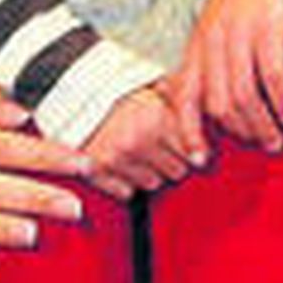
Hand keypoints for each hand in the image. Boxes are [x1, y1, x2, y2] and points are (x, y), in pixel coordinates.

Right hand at [82, 84, 199, 200]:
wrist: (73, 90)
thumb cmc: (115, 91)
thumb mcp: (153, 89)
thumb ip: (181, 104)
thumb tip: (209, 121)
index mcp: (157, 117)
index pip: (195, 153)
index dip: (192, 148)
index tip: (190, 146)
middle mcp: (140, 139)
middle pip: (177, 172)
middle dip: (171, 159)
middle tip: (157, 143)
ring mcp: (118, 158)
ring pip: (154, 183)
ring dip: (149, 171)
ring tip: (138, 149)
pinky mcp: (98, 172)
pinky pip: (127, 192)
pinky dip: (126, 181)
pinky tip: (122, 162)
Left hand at [165, 0, 282, 153]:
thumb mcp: (215, 29)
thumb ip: (211, 65)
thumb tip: (214, 110)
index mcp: (196, 44)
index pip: (181, 95)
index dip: (187, 131)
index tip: (199, 159)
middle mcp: (212, 41)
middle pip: (216, 104)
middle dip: (239, 134)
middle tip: (258, 147)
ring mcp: (238, 34)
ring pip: (243, 96)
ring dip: (261, 124)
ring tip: (276, 137)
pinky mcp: (266, 28)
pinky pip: (271, 75)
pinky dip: (280, 101)